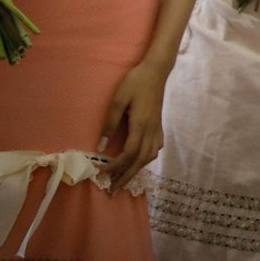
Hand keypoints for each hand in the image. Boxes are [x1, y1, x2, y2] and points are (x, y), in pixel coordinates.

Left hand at [99, 60, 167, 191]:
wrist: (156, 71)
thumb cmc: (135, 82)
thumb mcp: (117, 99)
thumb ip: (109, 122)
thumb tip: (100, 146)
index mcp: (141, 125)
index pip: (129, 153)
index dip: (116, 166)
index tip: (102, 173)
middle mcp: (151, 130)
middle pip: (140, 160)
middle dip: (126, 177)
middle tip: (113, 190)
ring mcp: (157, 128)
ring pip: (150, 156)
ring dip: (137, 170)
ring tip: (124, 178)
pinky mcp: (159, 125)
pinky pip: (156, 148)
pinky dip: (147, 158)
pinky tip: (140, 159)